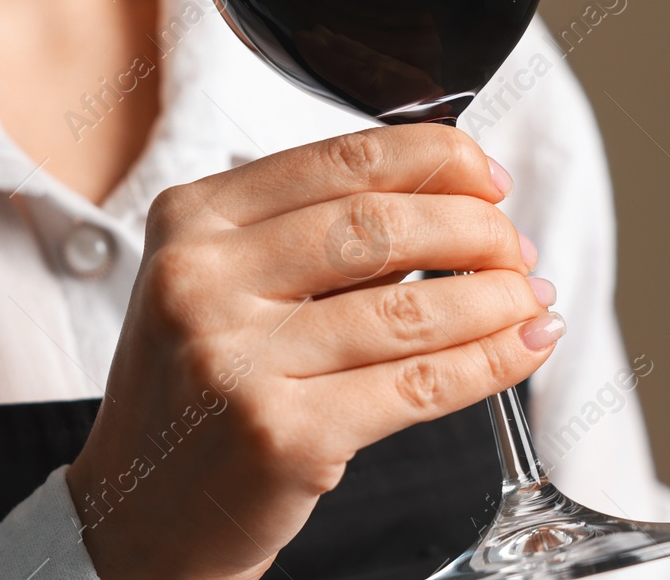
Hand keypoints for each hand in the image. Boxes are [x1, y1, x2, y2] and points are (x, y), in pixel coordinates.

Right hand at [65, 123, 559, 579]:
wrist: (140, 511)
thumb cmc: (197, 387)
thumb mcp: (219, 282)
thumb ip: (309, 234)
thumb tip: (453, 197)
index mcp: (189, 219)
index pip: (337, 161)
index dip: (433, 158)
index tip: (484, 176)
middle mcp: (201, 279)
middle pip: (378, 224)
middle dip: (474, 228)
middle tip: (513, 247)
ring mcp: (237, 359)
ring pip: (409, 308)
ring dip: (495, 298)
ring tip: (529, 297)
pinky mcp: (282, 434)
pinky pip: (417, 386)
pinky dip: (488, 363)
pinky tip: (521, 348)